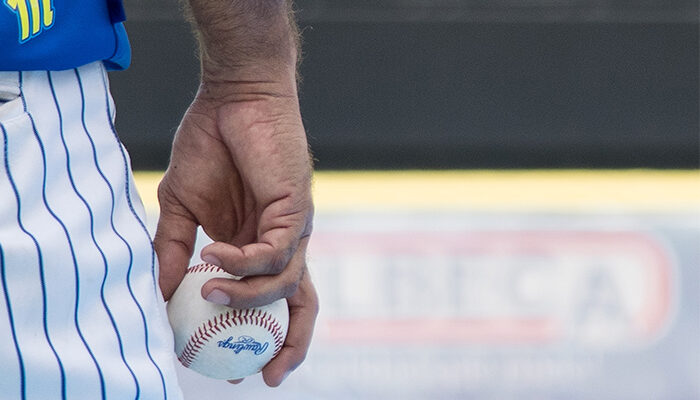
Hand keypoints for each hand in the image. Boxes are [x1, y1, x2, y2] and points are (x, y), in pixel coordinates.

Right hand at [154, 87, 317, 386]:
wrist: (230, 98)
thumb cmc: (210, 145)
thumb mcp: (179, 206)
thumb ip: (172, 248)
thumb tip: (160, 295)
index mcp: (258, 245)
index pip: (272, 301)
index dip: (261, 336)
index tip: (237, 367)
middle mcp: (283, 242)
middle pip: (302, 305)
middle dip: (290, 346)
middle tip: (262, 376)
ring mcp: (292, 227)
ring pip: (285, 285)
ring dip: (244, 297)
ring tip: (206, 292)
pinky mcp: (295, 207)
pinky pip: (274, 251)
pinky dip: (243, 262)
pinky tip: (214, 252)